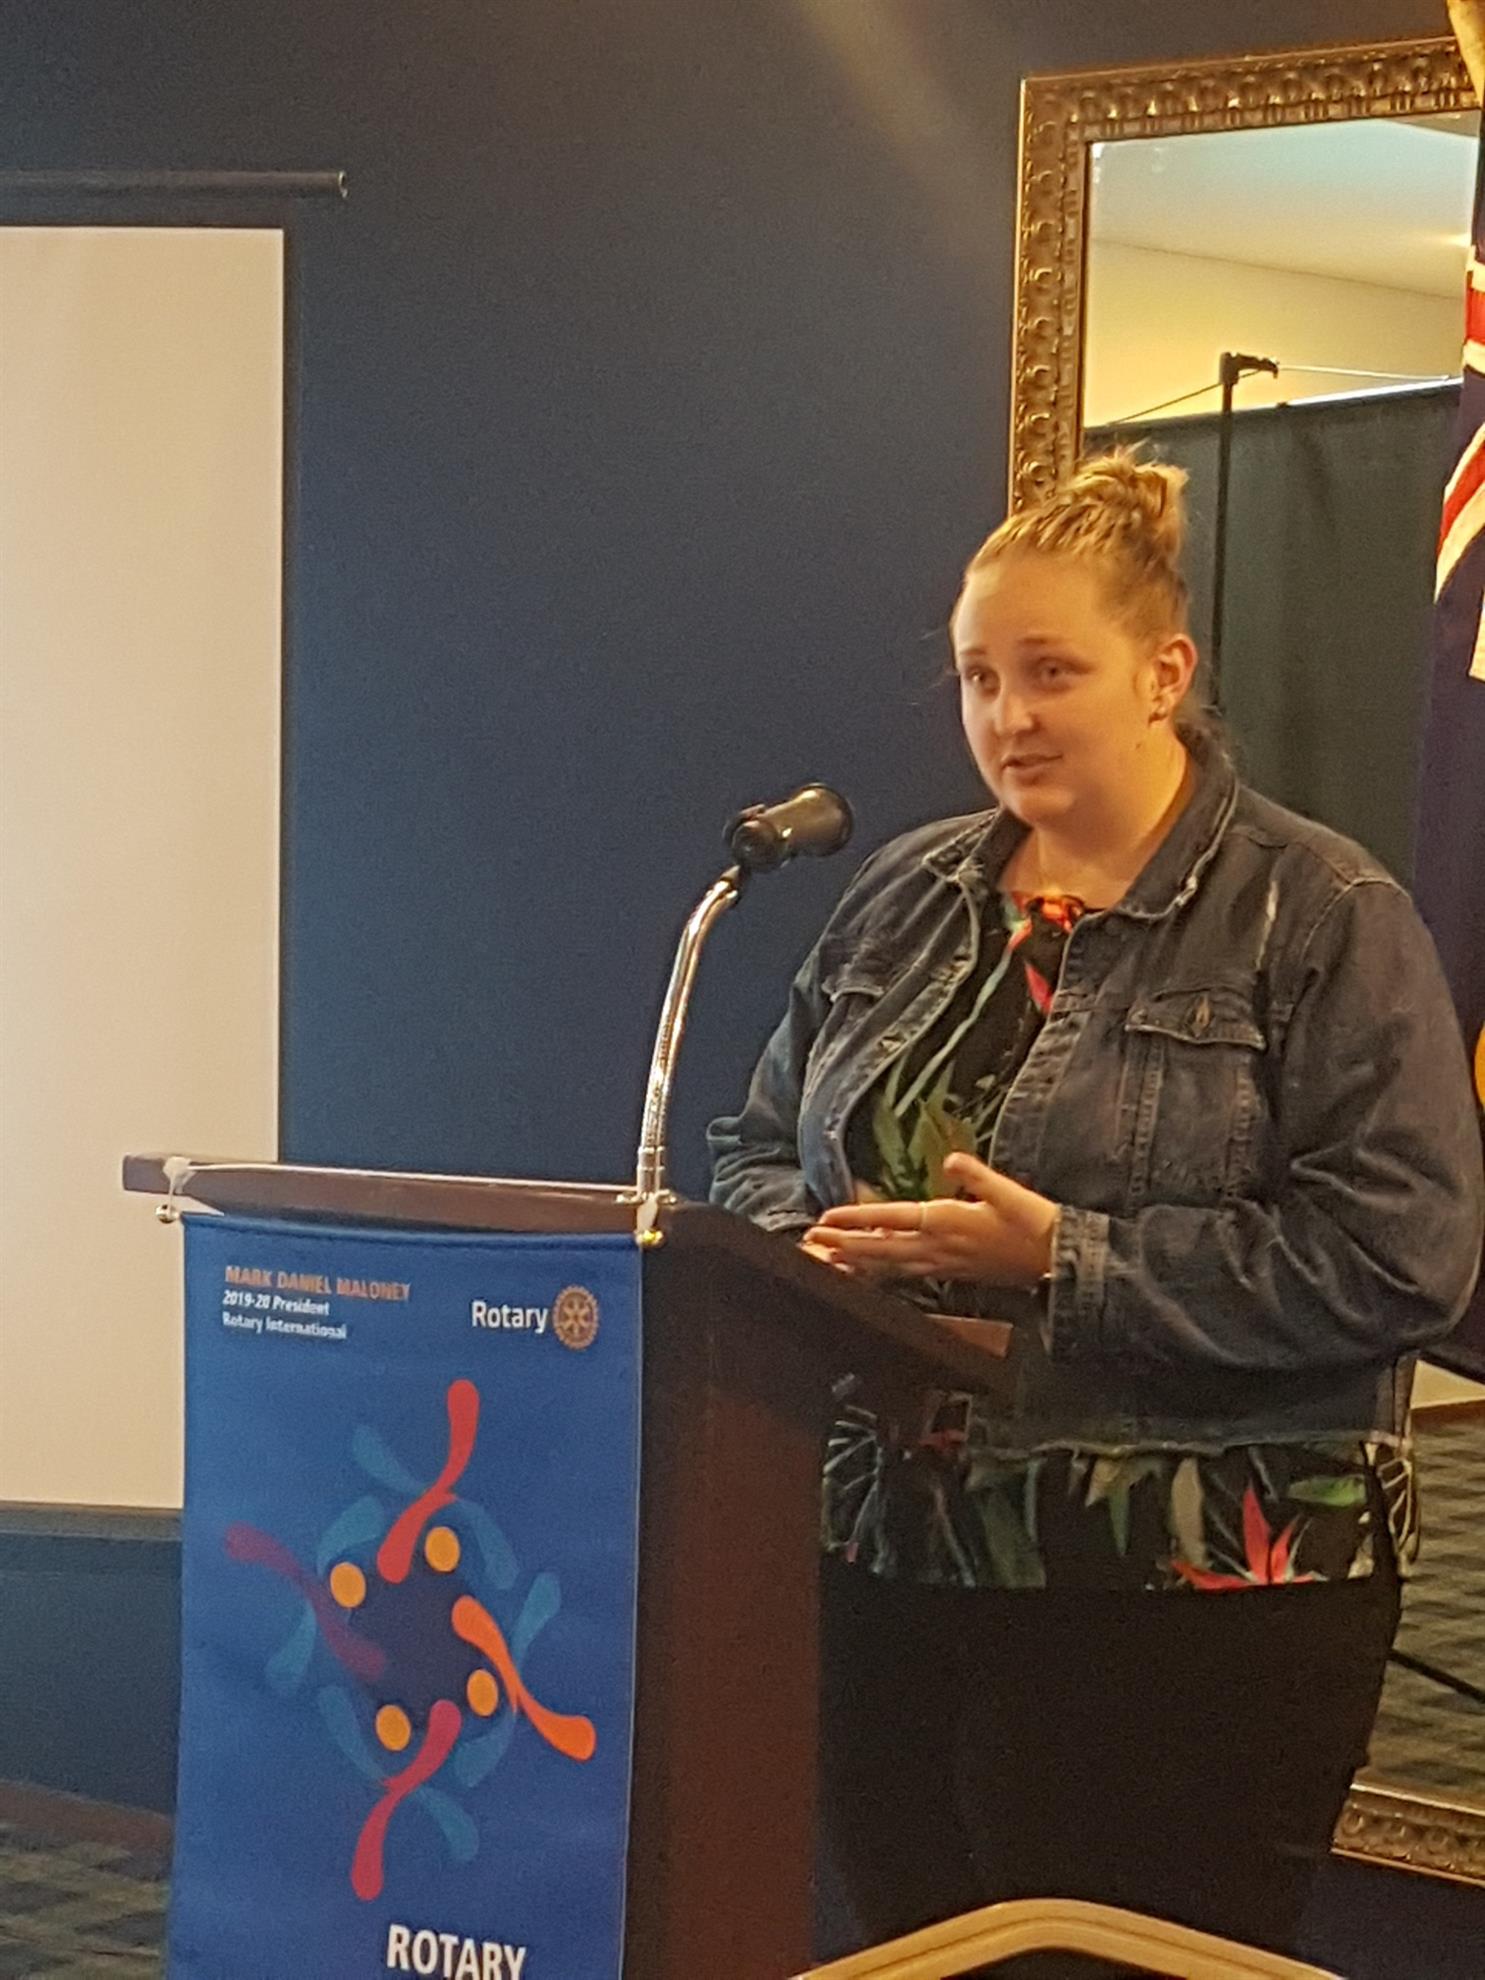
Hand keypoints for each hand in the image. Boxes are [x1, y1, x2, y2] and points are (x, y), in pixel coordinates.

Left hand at [802, 1152, 1057, 1288]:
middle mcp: (937, 1248)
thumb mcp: (1006, 1192)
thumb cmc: (1033, 1222)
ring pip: (889, 1265)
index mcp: (946, 1222)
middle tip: (811, 1242)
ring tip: (828, 1259)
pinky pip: (906, 1274)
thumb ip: (975, 1175)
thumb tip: (949, 1161)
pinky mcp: (951, 1272)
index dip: (856, 1219)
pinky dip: (882, 1272)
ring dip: (857, 1262)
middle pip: (880, 1248)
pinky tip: (870, 1272)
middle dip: (843, 1245)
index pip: (891, 1219)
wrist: (1056, 1260)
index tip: (826, 1219)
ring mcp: (942, 1264)